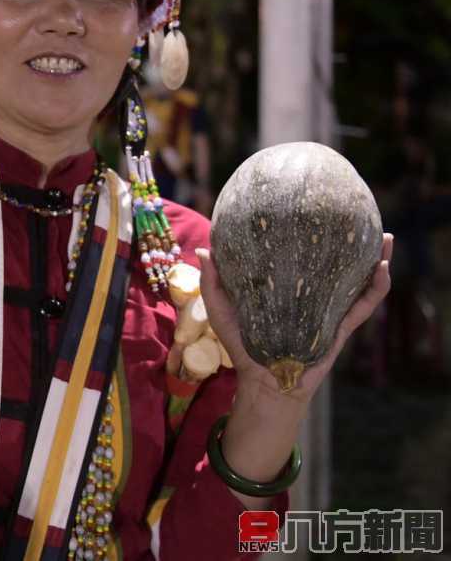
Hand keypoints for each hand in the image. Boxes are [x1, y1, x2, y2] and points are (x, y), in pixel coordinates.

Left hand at [196, 233, 392, 408]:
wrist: (263, 382)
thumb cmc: (241, 346)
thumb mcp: (222, 309)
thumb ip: (214, 282)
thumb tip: (205, 249)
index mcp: (289, 289)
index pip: (301, 257)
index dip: (308, 236)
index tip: (312, 210)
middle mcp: (313, 296)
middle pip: (336, 264)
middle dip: (350, 241)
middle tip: (358, 215)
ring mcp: (329, 310)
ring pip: (358, 281)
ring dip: (377, 260)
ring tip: (387, 238)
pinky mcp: (340, 327)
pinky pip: (363, 306)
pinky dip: (376, 288)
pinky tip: (383, 269)